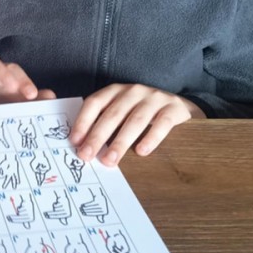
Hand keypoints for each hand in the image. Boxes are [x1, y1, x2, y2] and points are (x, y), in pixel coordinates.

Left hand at [70, 83, 203, 165]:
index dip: (83, 121)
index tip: (74, 141)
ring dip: (120, 142)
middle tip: (86, 156)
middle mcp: (133, 91)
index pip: (95, 103)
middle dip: (97, 136)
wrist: (177, 105)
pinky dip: (151, 138)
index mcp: (115, 91)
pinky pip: (162, 123)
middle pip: (113, 114)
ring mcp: (154, 98)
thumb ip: (103, 123)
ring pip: (135, 120)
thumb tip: (82, 147)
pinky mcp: (173, 108)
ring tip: (109, 160)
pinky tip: (141, 152)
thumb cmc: (140, 112)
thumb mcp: (121, 111)